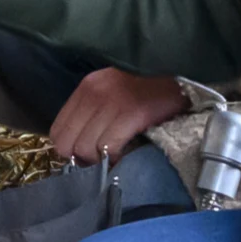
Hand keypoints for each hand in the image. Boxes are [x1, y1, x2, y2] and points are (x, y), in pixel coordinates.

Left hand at [48, 68, 186, 164]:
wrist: (183, 80)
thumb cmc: (148, 91)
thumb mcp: (112, 93)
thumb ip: (92, 114)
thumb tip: (76, 147)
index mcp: (86, 87)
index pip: (57, 130)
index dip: (68, 149)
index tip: (85, 156)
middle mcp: (94, 92)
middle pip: (67, 143)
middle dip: (81, 158)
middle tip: (100, 161)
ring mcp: (112, 101)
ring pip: (86, 148)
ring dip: (99, 160)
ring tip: (115, 156)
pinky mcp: (133, 112)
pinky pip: (110, 146)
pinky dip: (114, 157)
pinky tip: (125, 154)